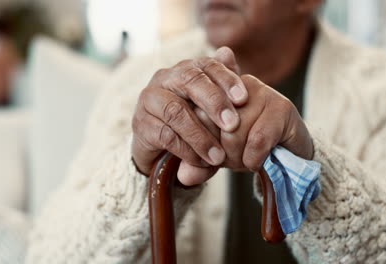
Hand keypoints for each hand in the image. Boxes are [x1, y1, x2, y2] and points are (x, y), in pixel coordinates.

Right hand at [131, 47, 247, 176]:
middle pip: (190, 80)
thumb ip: (223, 84)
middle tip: (233, 125)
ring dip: (200, 136)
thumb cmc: (196, 122)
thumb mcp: (214, 107)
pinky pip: (165, 135)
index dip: (227, 79)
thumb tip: (227, 52)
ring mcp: (150, 100)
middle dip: (214, 102)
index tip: (244, 99)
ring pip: (176, 111)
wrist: (164, 150)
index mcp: (187, 69)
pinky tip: (201, 161)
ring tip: (219, 156)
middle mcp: (165, 78)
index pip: (207, 65)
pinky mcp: (141, 124)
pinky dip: (186, 150)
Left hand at [179, 74, 313, 184]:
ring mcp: (261, 92)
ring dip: (239, 158)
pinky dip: (254, 159)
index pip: (196, 114)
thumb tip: (184, 176)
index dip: (202, 143)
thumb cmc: (248, 150)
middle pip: (213, 122)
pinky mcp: (282, 106)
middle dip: (221, 153)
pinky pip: (257, 140)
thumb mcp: (217, 157)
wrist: (290, 155)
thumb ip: (198, 164)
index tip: (213, 157)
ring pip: (235, 132)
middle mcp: (237, 85)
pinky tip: (258, 162)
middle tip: (233, 161)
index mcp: (217, 90)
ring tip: (247, 160)